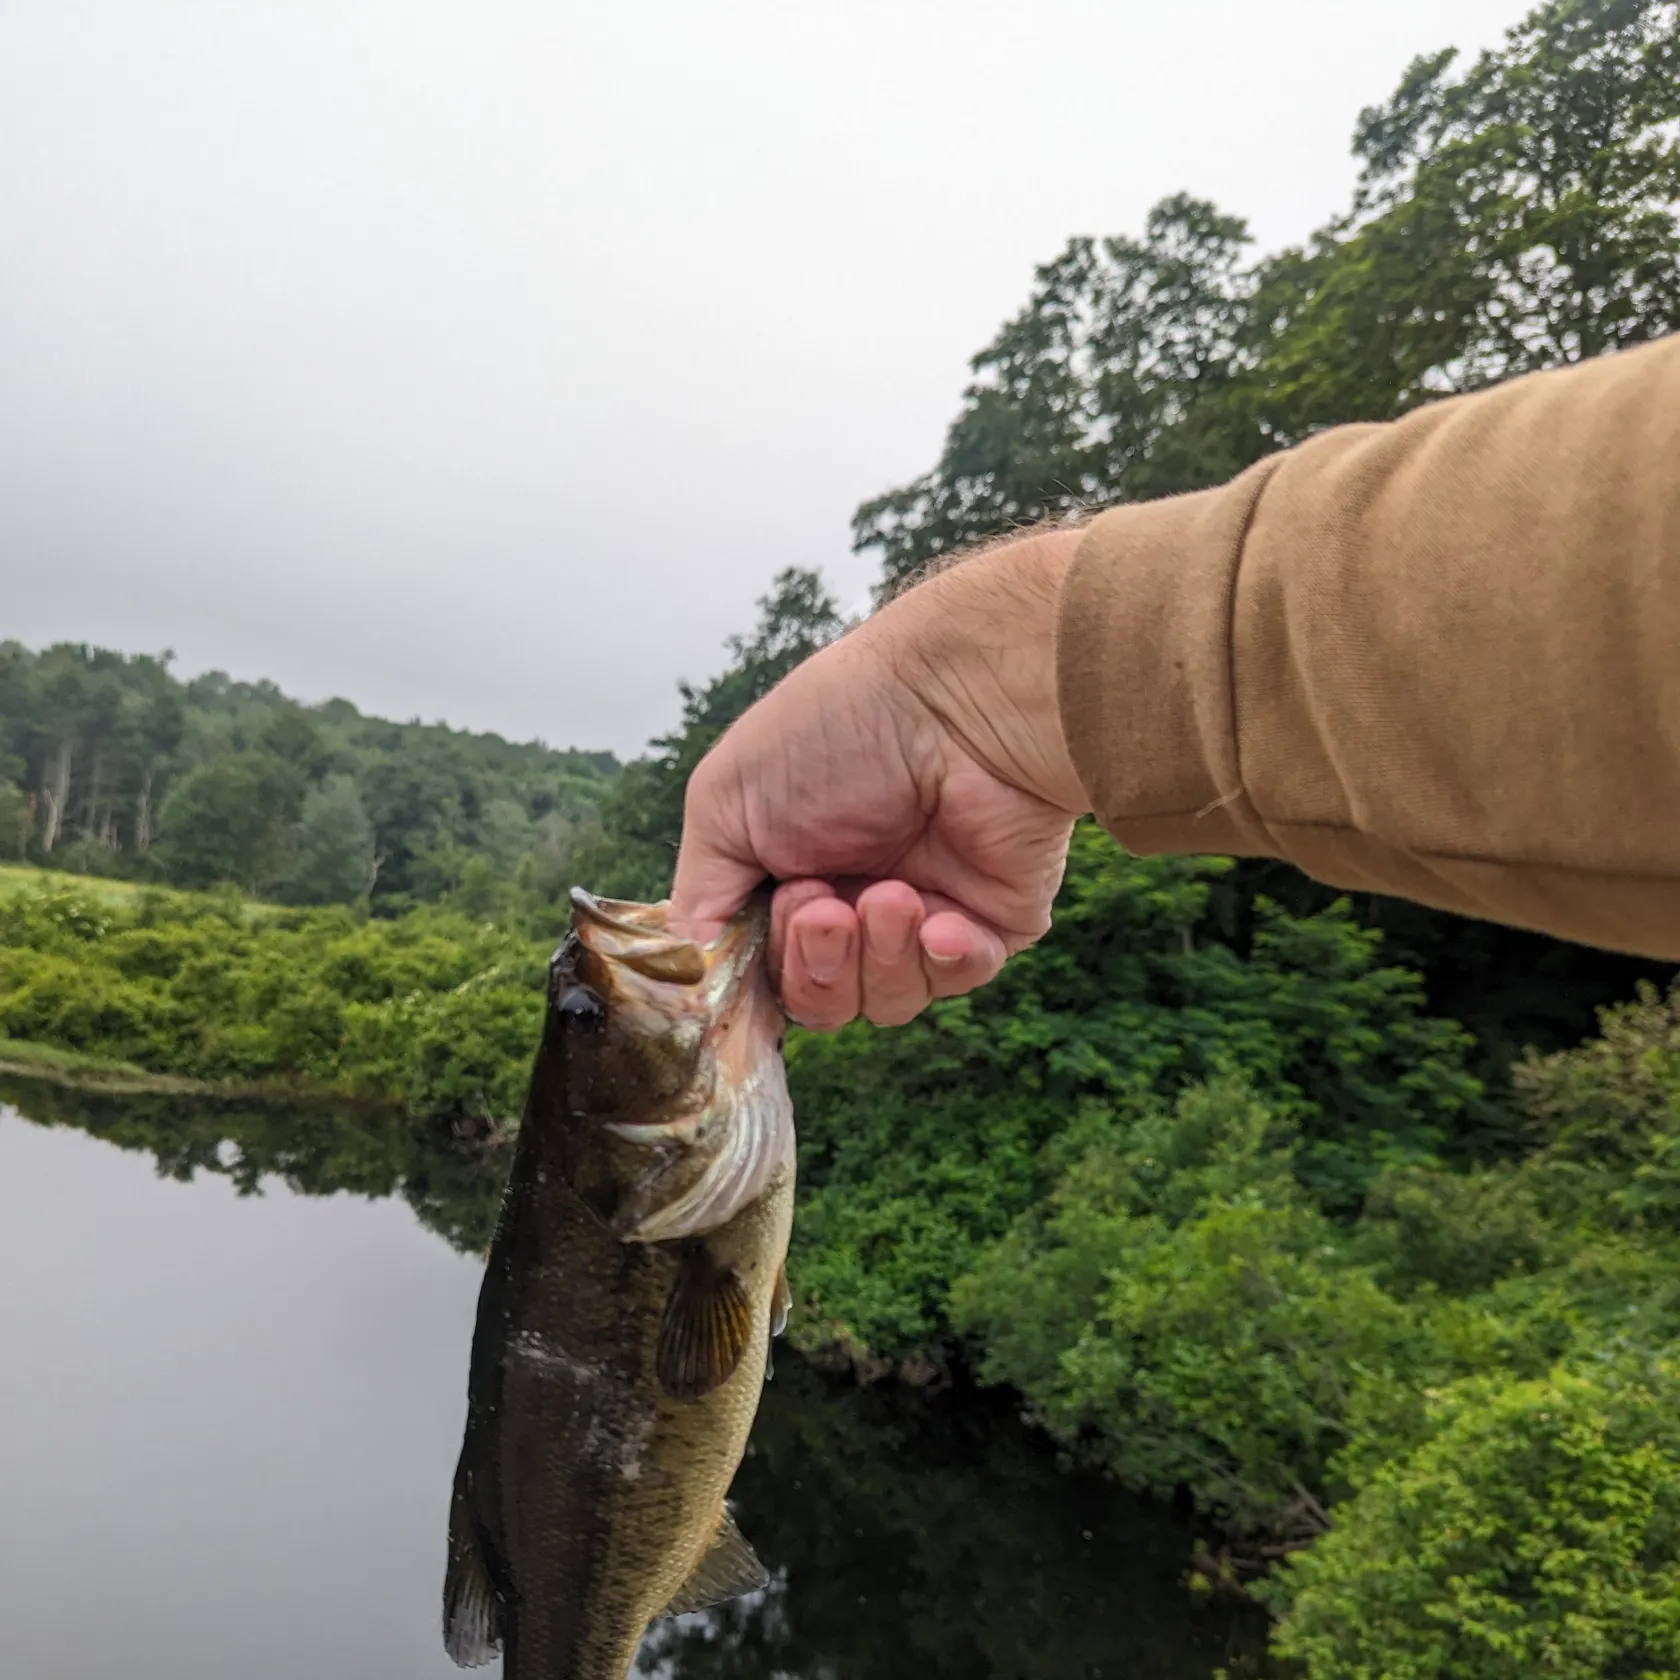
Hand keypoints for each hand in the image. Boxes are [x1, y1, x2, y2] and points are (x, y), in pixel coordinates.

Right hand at [669, 529, 1088, 1028]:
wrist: (956, 700)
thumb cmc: (835, 727)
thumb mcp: (724, 802)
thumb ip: (700, 896)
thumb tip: (695, 973)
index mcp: (788, 871)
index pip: (761, 968)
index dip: (758, 969)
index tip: (769, 919)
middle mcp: (853, 899)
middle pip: (819, 1000)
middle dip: (814, 965)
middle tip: (825, 903)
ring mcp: (924, 915)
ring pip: (885, 1003)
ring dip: (877, 956)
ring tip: (891, 893)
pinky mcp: (991, 923)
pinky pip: (957, 981)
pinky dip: (941, 960)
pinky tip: (938, 915)